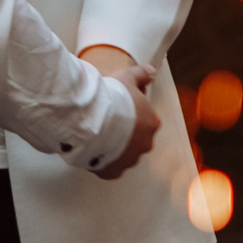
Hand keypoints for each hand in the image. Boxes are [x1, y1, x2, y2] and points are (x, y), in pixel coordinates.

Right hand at [91, 63, 160, 180]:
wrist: (90, 118)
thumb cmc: (111, 98)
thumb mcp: (127, 77)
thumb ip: (142, 74)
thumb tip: (151, 71)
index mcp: (151, 123)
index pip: (146, 120)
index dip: (132, 114)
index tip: (119, 108)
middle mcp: (144, 144)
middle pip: (136, 139)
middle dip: (124, 133)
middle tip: (107, 121)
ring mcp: (129, 160)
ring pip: (123, 155)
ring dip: (114, 147)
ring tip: (97, 135)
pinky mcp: (113, 171)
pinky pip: (109, 168)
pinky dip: (102, 161)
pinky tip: (93, 150)